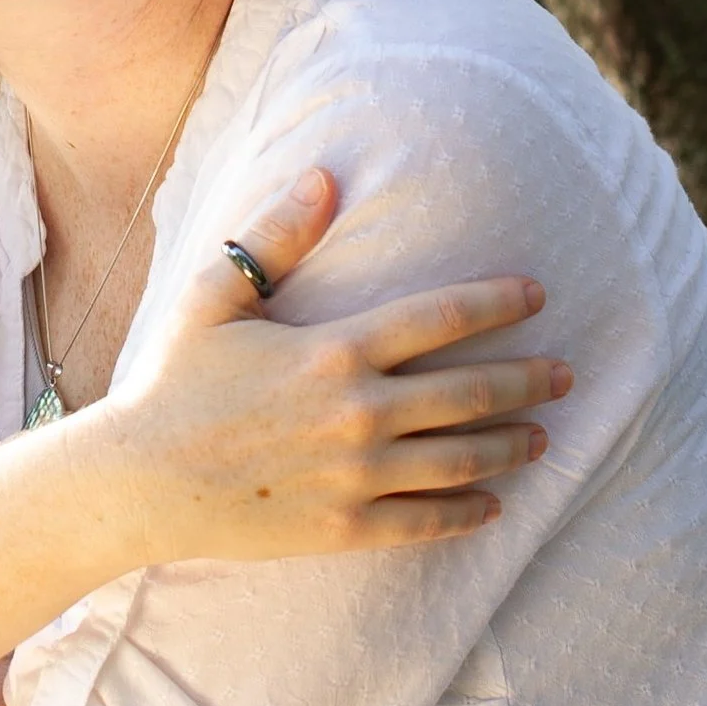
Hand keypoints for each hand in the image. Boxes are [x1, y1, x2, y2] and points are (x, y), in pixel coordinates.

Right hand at [85, 168, 572, 565]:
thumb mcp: (216, 297)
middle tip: (567, 374)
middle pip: (469, 392)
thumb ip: (277, 239)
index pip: (440, 317)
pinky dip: (468, 513)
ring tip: (543, 436)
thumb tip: (324, 177)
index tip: (538, 295)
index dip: (497, 302)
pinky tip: (494, 504)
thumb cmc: (175, 380)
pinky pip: (424, 522)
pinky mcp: (343, 528)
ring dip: (510, 446)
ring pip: (459, 460)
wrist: (140, 481)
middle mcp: (357, 413)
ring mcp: (354, 476)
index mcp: (333, 349)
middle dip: (527, 380)